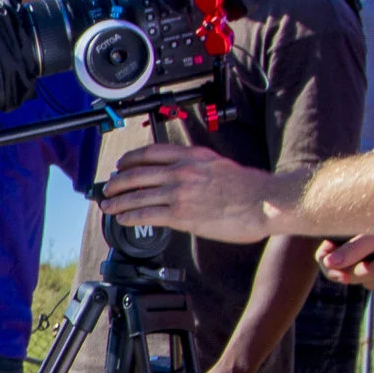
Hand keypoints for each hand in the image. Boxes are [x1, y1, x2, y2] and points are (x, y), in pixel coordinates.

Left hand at [98, 142, 287, 242]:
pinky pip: (147, 214)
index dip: (130, 159)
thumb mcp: (219, 165)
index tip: (121, 165)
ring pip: (137, 195)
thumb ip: (196, 168)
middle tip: (108, 188)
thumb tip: (181, 177)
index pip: (151, 153)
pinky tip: (123, 219)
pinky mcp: (182, 215)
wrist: (265, 202)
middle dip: (117, 182)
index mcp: (192, 156)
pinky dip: (130, 217)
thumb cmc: (250, 187)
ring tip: (108, 206)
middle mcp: (182, 171)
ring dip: (117, 202)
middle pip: (137, 174)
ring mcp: (180, 192)